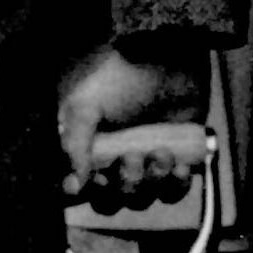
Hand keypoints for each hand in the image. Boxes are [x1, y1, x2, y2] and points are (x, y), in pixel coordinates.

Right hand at [57, 42, 203, 199]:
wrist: (166, 54)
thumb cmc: (118, 76)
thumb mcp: (83, 106)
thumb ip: (73, 146)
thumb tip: (73, 188)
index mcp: (84, 145)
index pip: (79, 186)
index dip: (89, 190)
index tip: (98, 179)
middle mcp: (112, 157)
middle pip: (114, 198)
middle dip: (125, 183)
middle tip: (132, 156)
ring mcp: (144, 157)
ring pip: (144, 195)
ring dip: (151, 182)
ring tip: (161, 154)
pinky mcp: (174, 155)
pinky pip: (174, 189)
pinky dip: (176, 184)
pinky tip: (180, 166)